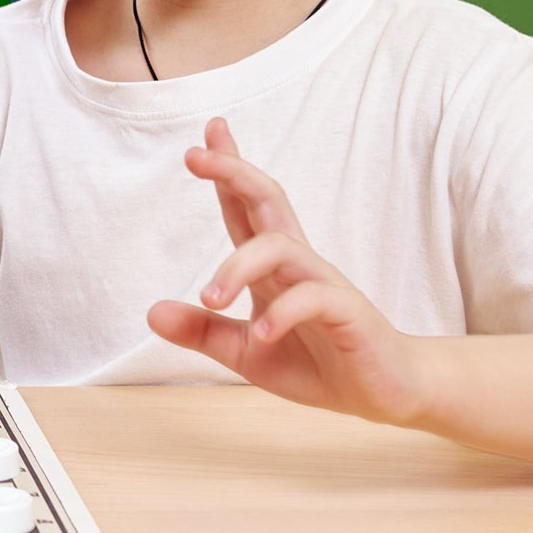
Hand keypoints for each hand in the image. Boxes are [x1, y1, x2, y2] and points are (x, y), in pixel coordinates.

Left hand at [145, 119, 426, 425]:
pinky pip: (314, 297)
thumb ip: (204, 332)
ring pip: (281, 246)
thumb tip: (151, 312)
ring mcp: (324, 283)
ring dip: (238, 266)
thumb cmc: (316, 363)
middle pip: (267, 201)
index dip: (226, 172)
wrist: (381, 393)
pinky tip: (262, 333)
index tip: (202, 138)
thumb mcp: (246, 352)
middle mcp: (297, 264)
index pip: (244, 208)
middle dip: (233, 173)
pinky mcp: (348, 312)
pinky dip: (282, 314)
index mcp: (272, 268)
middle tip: (195, 155)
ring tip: (211, 297)